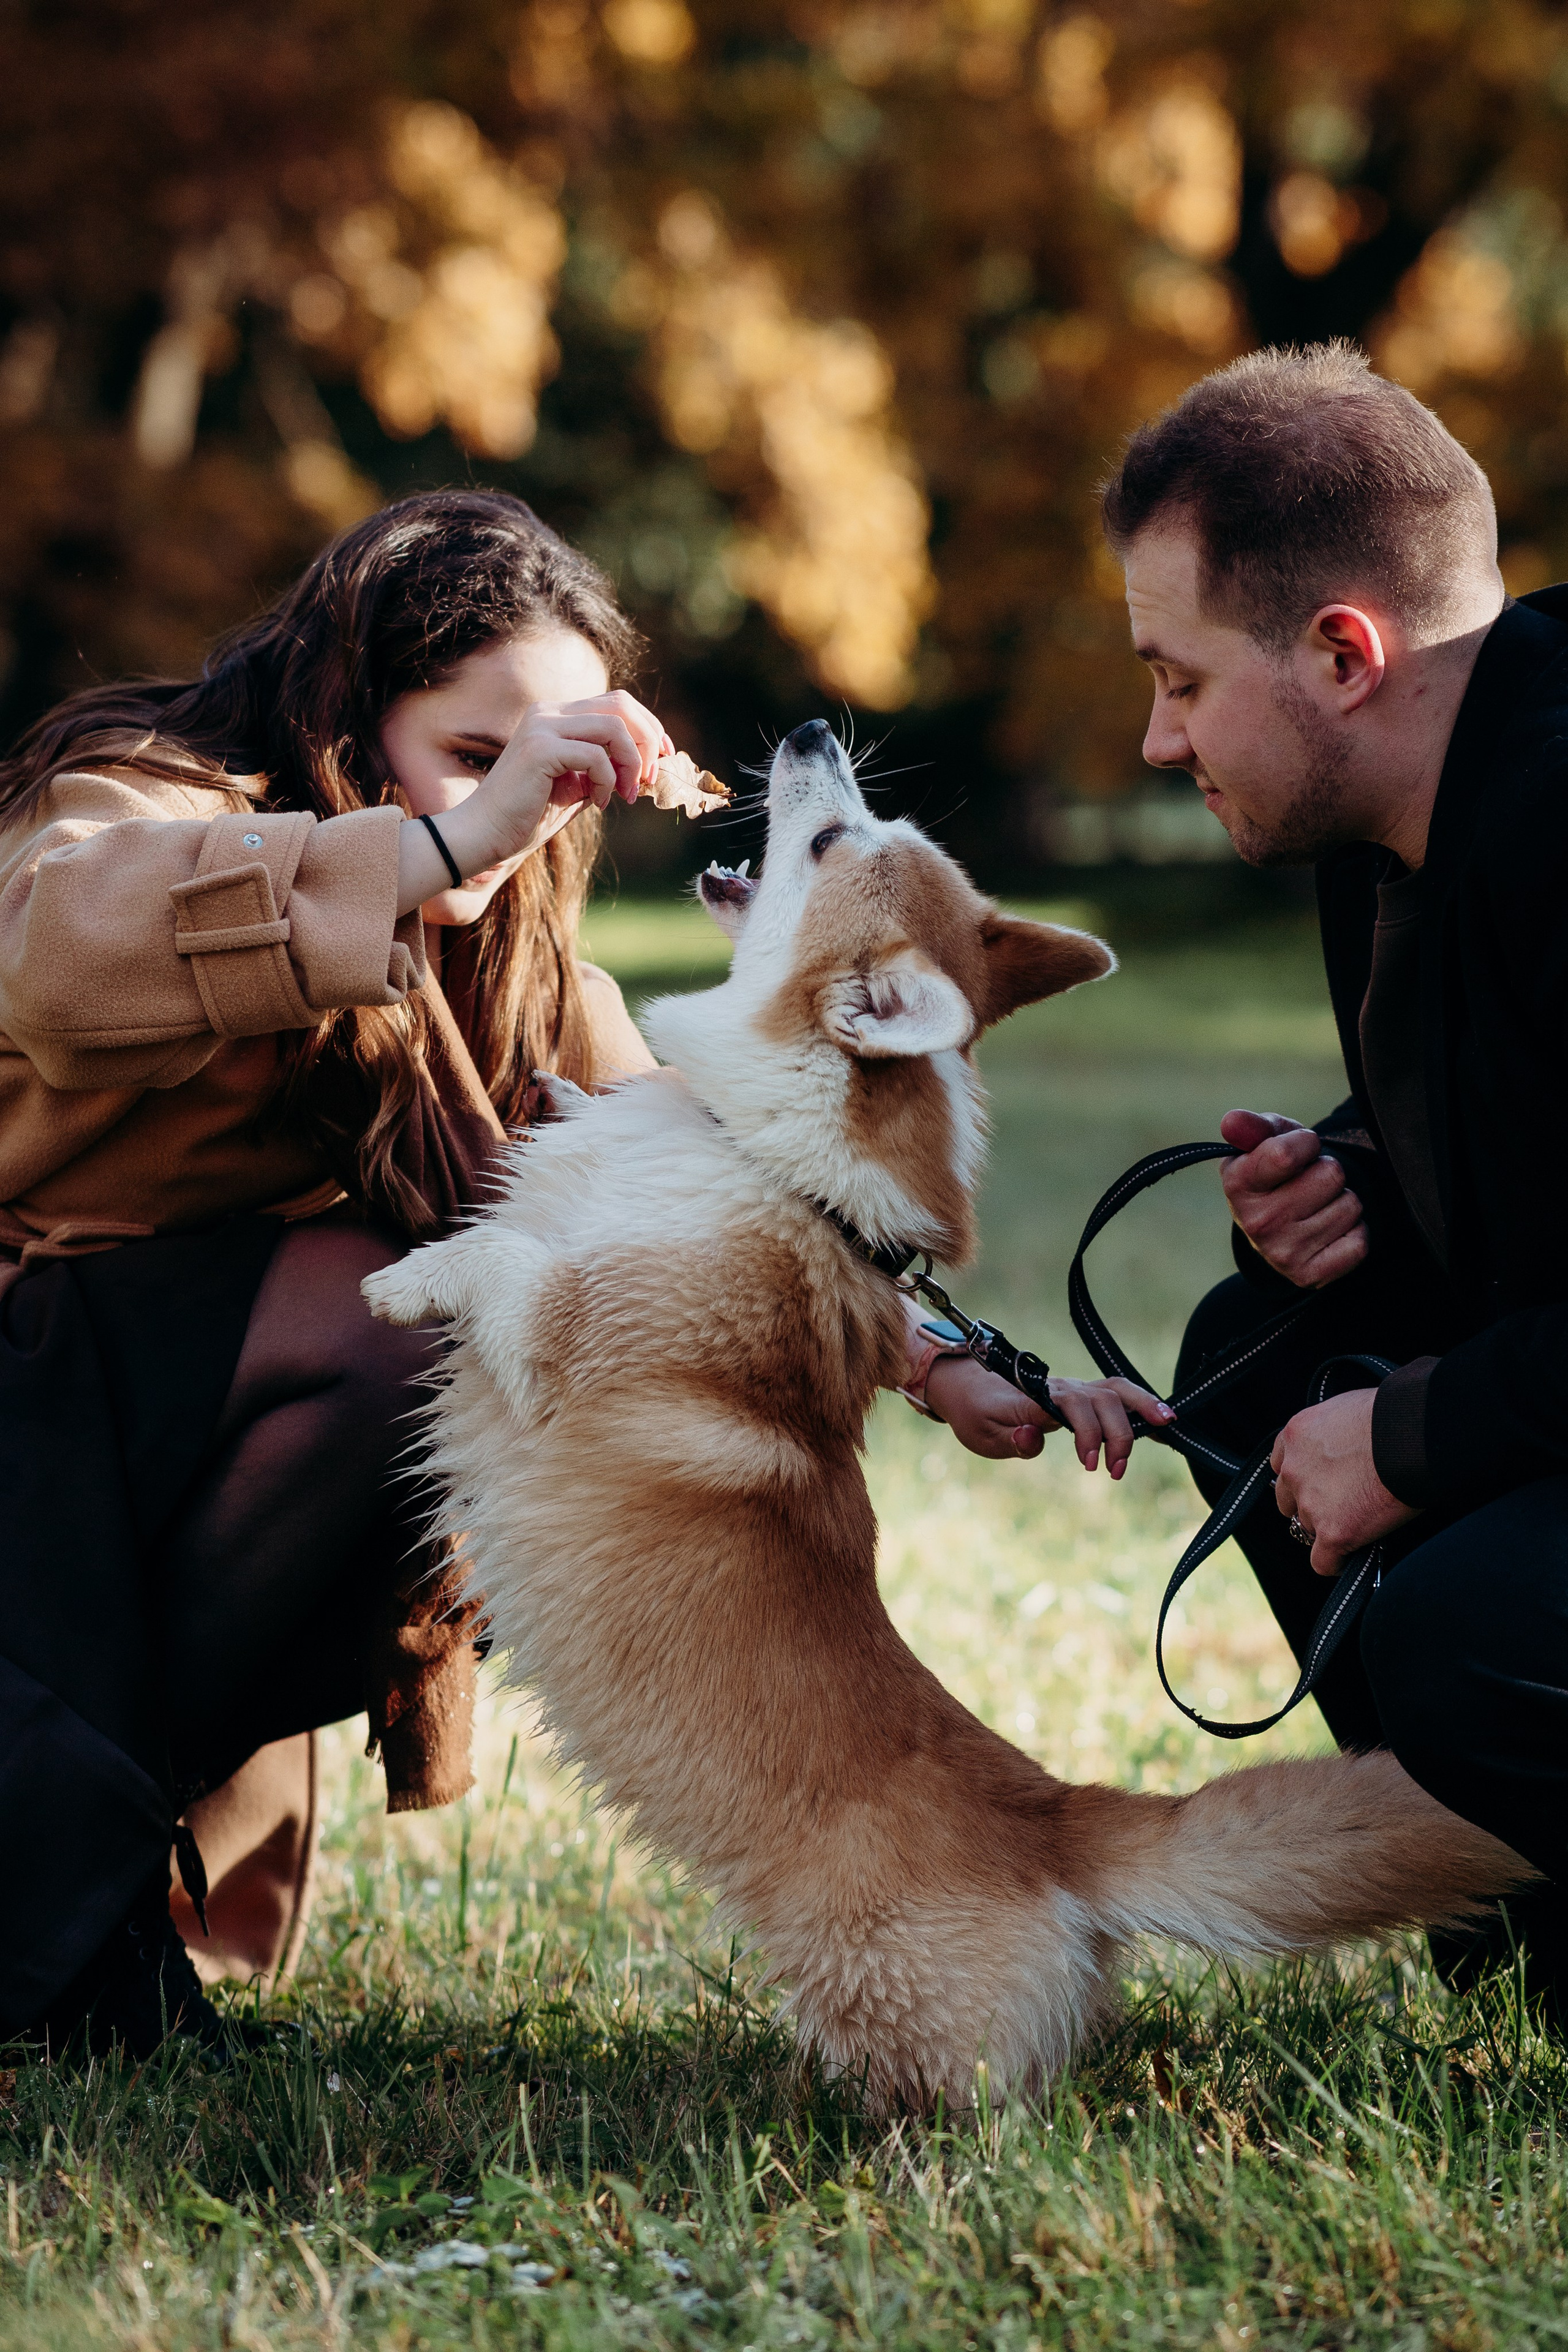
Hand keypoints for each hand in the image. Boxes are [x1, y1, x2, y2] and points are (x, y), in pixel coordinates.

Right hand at [397, 691, 670, 912]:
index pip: (616, 703)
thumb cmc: (528, 816)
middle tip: (650, 777)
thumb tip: (646, 765)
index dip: (648, 727)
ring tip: (626, 795)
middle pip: (621, 704)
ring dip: (631, 763)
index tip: (661, 758)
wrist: (484, 834)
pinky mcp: (540, 748)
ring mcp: (542, 726)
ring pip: (614, 727)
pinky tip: (599, 803)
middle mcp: (548, 712)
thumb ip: (605, 769)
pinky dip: (607, 781)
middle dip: (647, 740)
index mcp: (556, 716)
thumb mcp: (578, 788)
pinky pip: (596, 756)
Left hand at [926, 1354, 1172, 1470]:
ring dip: (1141, 1409)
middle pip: (1102, 1398)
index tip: (1091, 1466)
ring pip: (1115, 1389)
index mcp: (1036, 1397)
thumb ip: (1012, 1440)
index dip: (1089, 1433)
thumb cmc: (977, 1415)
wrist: (969, 1389)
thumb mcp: (982, 1435)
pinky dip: (1141, 1404)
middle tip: (1114, 1472)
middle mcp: (1061, 1388)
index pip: (1073, 1406)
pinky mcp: (1082, 1396)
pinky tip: (1163, 1421)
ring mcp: (1074, 1389)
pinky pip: (1116, 1395)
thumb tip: (1032, 1437)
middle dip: (1118, 1433)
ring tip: (1167, 1429)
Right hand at [1221, 1108, 1368, 1287]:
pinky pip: (1359, 1243)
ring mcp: (1282, 1253)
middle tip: (1308, 1182)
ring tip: (1318, 1205)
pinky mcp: (1309, 1276)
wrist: (1276, 1227)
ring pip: (1350, 1205)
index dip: (1305, 1143)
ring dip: (1341, 1200)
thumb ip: (1252, 1127)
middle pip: (1331, 1175)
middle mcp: (1257, 1222)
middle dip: (1327, 1171)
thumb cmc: (1275, 1173)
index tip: (1299, 1149)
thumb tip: (1232, 1122)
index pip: (1285, 1155)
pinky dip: (1353, 1232)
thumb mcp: (1264, 1142)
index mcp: (1238, 1184)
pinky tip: (1329, 1229)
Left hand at [1270, 1387, 1416, 1575]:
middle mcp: (1294, 1470)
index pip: (1282, 1464)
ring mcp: (1311, 1503)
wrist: (1413, 1434)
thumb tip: (1345, 1445)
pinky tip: (1351, 1556)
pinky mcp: (1334, 1533)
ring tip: (1358, 1524)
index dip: (1303, 1477)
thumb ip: (1333, 1432)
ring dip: (1327, 1529)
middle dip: (1310, 1504)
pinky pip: (1323, 1562)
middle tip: (1341, 1505)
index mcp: (1296, 1435)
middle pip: (1289, 1500)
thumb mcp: (1348, 1410)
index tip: (1321, 1482)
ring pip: (1307, 1529)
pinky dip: (1336, 1562)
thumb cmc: (1395, 1414)